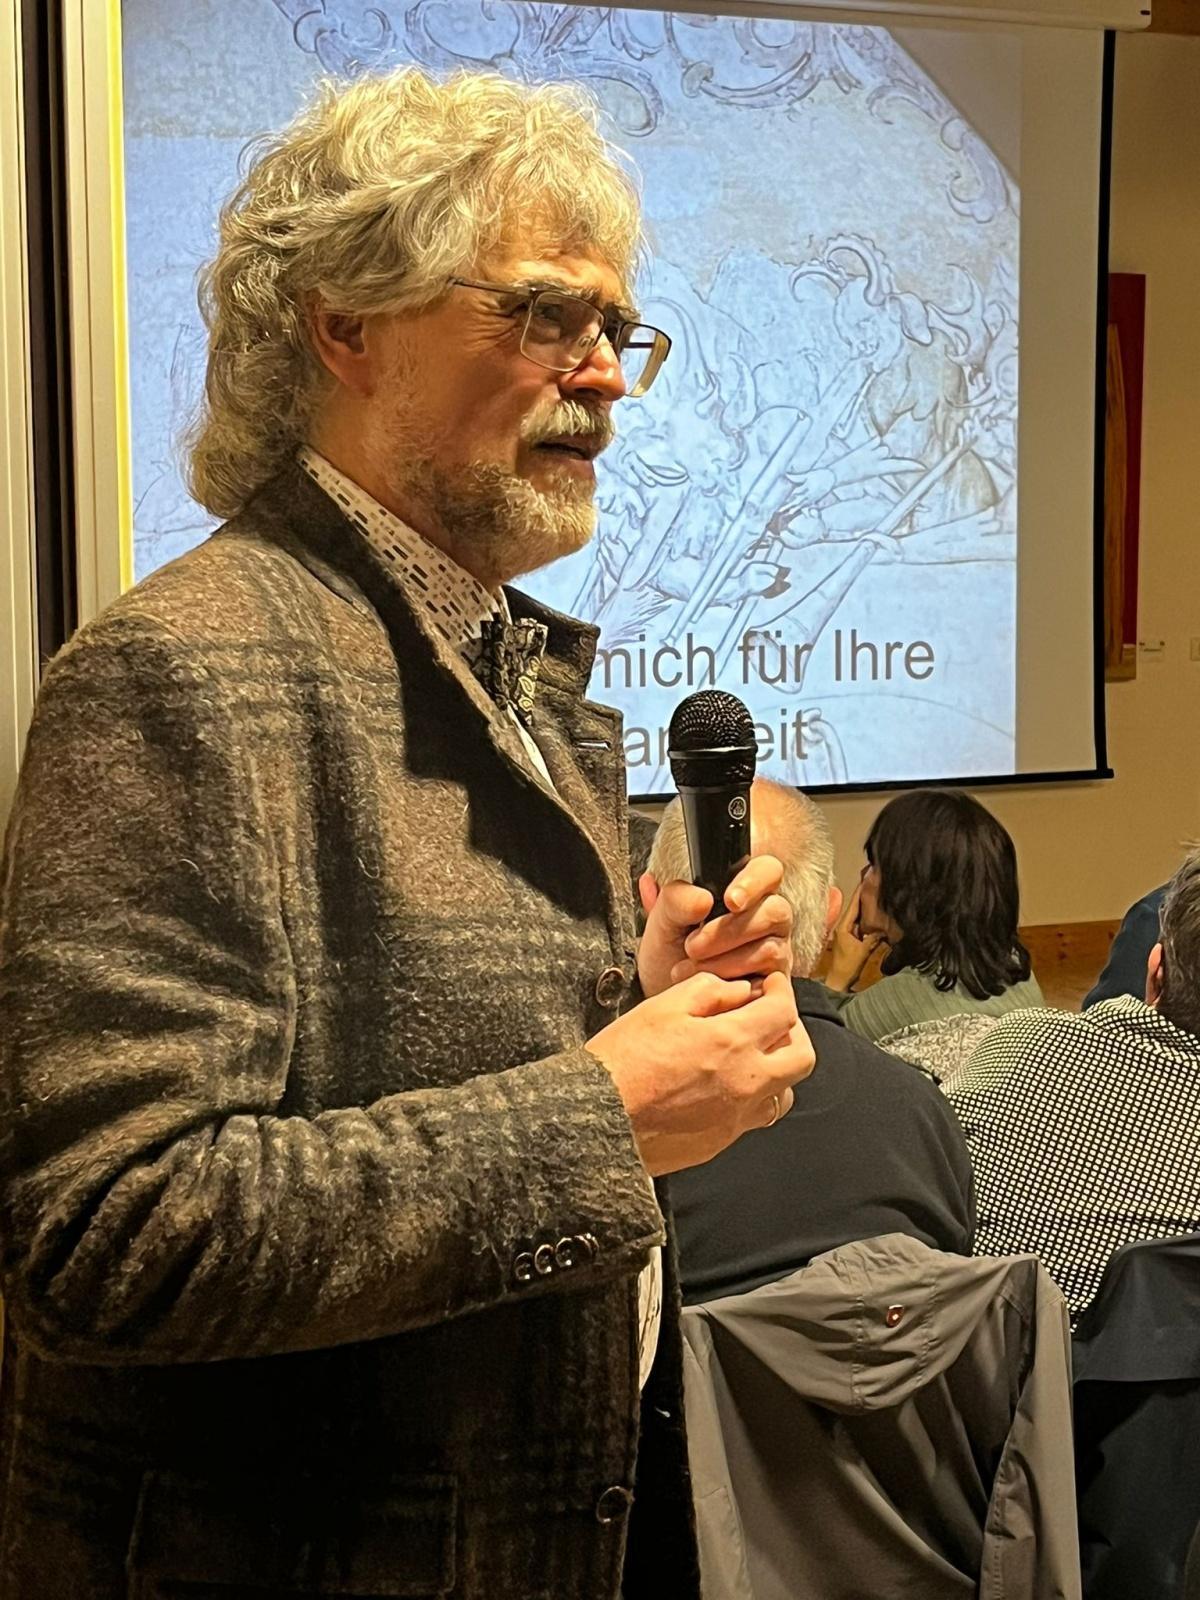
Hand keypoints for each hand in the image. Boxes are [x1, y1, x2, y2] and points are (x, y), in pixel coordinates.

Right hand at [588, 971, 814, 1175]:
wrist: (596, 1119)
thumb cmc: (623, 1058)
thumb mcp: (661, 1007)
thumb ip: (709, 991)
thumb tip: (740, 992)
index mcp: (731, 1042)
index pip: (785, 1012)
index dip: (782, 991)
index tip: (770, 986)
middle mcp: (745, 1082)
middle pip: (802, 1057)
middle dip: (792, 1032)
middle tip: (770, 1019)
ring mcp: (736, 1116)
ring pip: (785, 1092)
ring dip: (776, 1069)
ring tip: (749, 1055)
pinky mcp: (721, 1140)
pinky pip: (755, 1117)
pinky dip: (752, 1096)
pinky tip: (725, 1084)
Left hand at [637, 854, 793, 997]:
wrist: (666, 994)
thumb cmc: (669, 952)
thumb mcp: (662, 922)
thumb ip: (676, 900)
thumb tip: (703, 899)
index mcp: (745, 891)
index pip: (768, 870)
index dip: (754, 881)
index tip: (729, 901)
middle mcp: (767, 918)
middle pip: (775, 910)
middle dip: (729, 930)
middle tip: (692, 945)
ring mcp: (775, 950)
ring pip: (771, 948)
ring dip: (725, 959)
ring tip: (691, 966)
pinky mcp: (773, 982)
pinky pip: (768, 979)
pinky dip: (732, 980)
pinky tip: (710, 982)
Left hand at [825, 880, 884, 991]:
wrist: (840, 986)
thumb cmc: (847, 968)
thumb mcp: (862, 951)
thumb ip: (874, 937)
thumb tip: (885, 926)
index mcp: (843, 926)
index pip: (854, 903)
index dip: (862, 890)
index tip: (869, 877)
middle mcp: (845, 927)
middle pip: (858, 907)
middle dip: (868, 895)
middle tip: (879, 882)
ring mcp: (849, 934)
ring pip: (862, 916)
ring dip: (871, 907)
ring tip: (882, 893)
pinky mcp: (854, 941)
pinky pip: (864, 926)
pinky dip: (872, 920)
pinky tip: (882, 916)